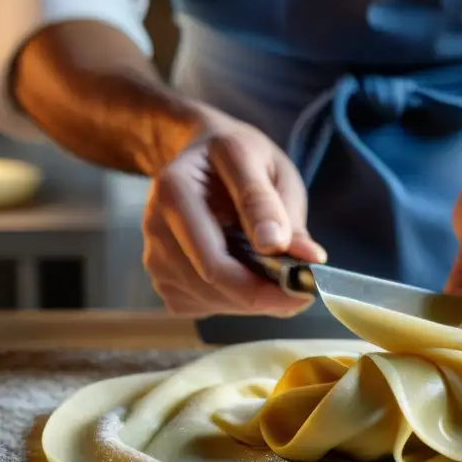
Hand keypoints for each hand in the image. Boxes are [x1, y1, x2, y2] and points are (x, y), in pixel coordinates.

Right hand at [142, 107, 326, 316]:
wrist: (203, 156)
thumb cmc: (240, 159)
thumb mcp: (268, 166)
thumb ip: (279, 210)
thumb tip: (307, 258)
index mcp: (176, 190)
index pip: (218, 257)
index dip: (266, 282)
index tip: (307, 287)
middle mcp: (155, 226)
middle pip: (213, 283)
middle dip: (264, 295)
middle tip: (304, 291)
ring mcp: (154, 255)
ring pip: (211, 300)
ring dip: (252, 299)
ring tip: (278, 273)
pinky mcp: (162, 278)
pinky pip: (204, 305)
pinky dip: (235, 300)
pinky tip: (247, 273)